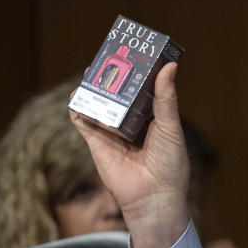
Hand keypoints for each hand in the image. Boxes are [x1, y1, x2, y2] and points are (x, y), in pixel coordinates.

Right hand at [70, 62, 190, 247]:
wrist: (153, 196)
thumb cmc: (169, 163)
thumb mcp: (170, 126)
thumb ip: (165, 98)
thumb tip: (170, 66)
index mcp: (152, 116)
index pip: (143, 88)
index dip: (138, 71)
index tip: (134, 51)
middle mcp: (131, 122)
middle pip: (119, 94)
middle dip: (114, 76)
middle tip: (110, 54)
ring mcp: (112, 131)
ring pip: (100, 104)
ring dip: (95, 88)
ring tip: (93, 69)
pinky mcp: (97, 142)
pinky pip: (84, 121)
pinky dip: (79, 108)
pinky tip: (77, 95)